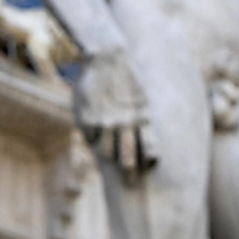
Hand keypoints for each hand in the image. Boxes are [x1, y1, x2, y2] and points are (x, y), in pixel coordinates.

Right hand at [74, 50, 157, 184]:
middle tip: (130, 182)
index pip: (149, 149)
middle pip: (128, 159)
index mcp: (143, 118)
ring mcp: (107, 122)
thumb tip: (144, 145)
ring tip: (110, 153)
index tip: (148, 167)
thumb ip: (141, 121)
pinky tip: (94, 125)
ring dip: (109, 154)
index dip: (148, 161)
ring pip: (107, 152)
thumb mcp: (140, 98)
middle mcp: (126, 123)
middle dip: (129, 174)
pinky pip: (91, 137)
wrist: (109, 56)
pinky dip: (92, 135)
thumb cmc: (126, 77)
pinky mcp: (90, 118)